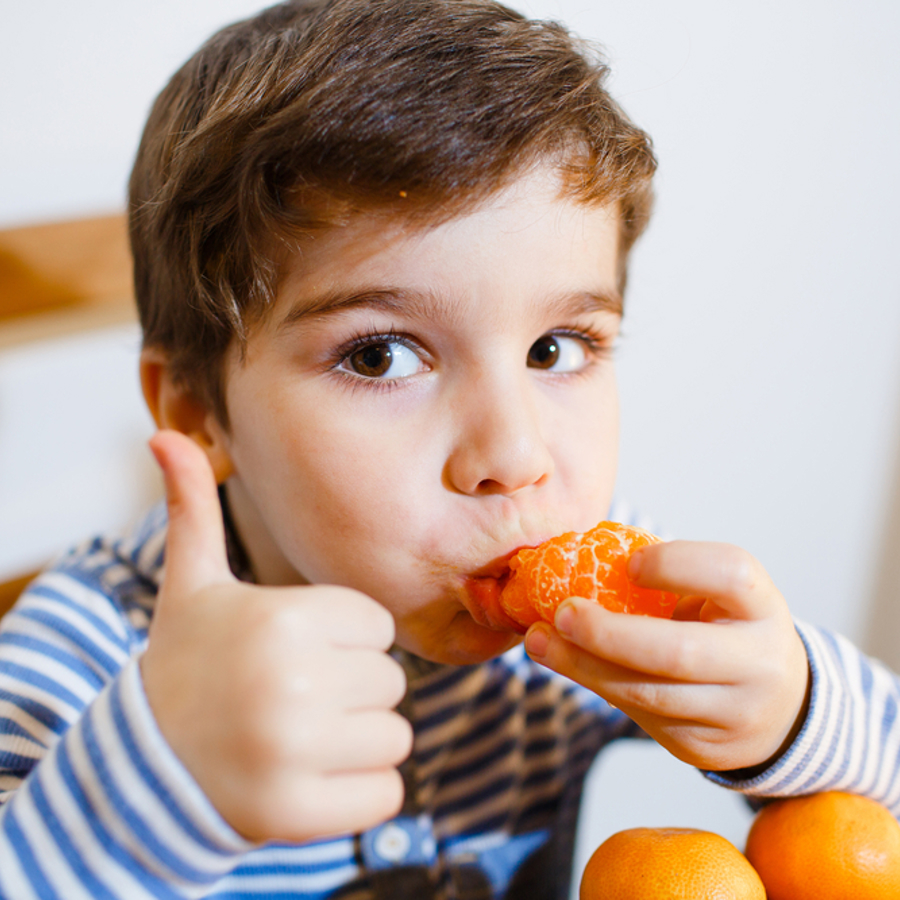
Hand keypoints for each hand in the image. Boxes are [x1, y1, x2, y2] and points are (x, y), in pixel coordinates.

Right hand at [141, 430, 412, 842]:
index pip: (378, 627)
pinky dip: (358, 793)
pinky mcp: (298, 816)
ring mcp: (294, 755)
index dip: (344, 639)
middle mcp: (290, 684)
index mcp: (281, 621)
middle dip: (352, 689)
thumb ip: (192, 510)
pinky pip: (386, 795)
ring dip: (358, 741)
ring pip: (394, 738)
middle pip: (390, 682)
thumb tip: (163, 433)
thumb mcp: (190, 586)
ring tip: (299, 735)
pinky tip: (307, 779)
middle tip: (295, 696)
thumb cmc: (187, 664)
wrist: (144, 765)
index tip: (298, 651)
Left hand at [524, 540, 809, 771]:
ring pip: (649, 694)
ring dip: (583, 666)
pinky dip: (597, 684)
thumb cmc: (728, 629)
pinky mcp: (703, 746)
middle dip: (608, 634)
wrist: (780, 709)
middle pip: (679, 651)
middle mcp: (759, 662)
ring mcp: (733, 712)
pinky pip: (640, 715)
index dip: (677, 564)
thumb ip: (672, 580)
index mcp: (762, 606)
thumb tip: (577, 563)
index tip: (629, 562)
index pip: (730, 574)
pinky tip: (567, 662)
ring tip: (540, 640)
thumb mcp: (719, 597)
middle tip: (560, 612)